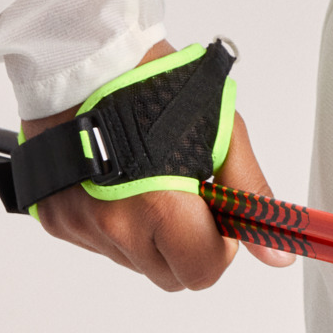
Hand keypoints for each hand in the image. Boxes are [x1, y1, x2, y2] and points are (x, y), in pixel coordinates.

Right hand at [22, 39, 295, 287]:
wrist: (88, 57)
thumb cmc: (157, 87)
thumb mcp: (222, 133)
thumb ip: (249, 195)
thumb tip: (276, 253)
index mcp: (159, 207)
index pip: (203, 272)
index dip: (220, 248)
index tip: (220, 215)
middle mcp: (114, 226)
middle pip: (169, 275)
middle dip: (189, 246)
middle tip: (190, 197)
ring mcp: (79, 226)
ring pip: (135, 261)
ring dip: (152, 234)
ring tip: (152, 179)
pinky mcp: (56, 220)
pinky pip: (101, 244)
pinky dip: (118, 222)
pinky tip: (122, 180)